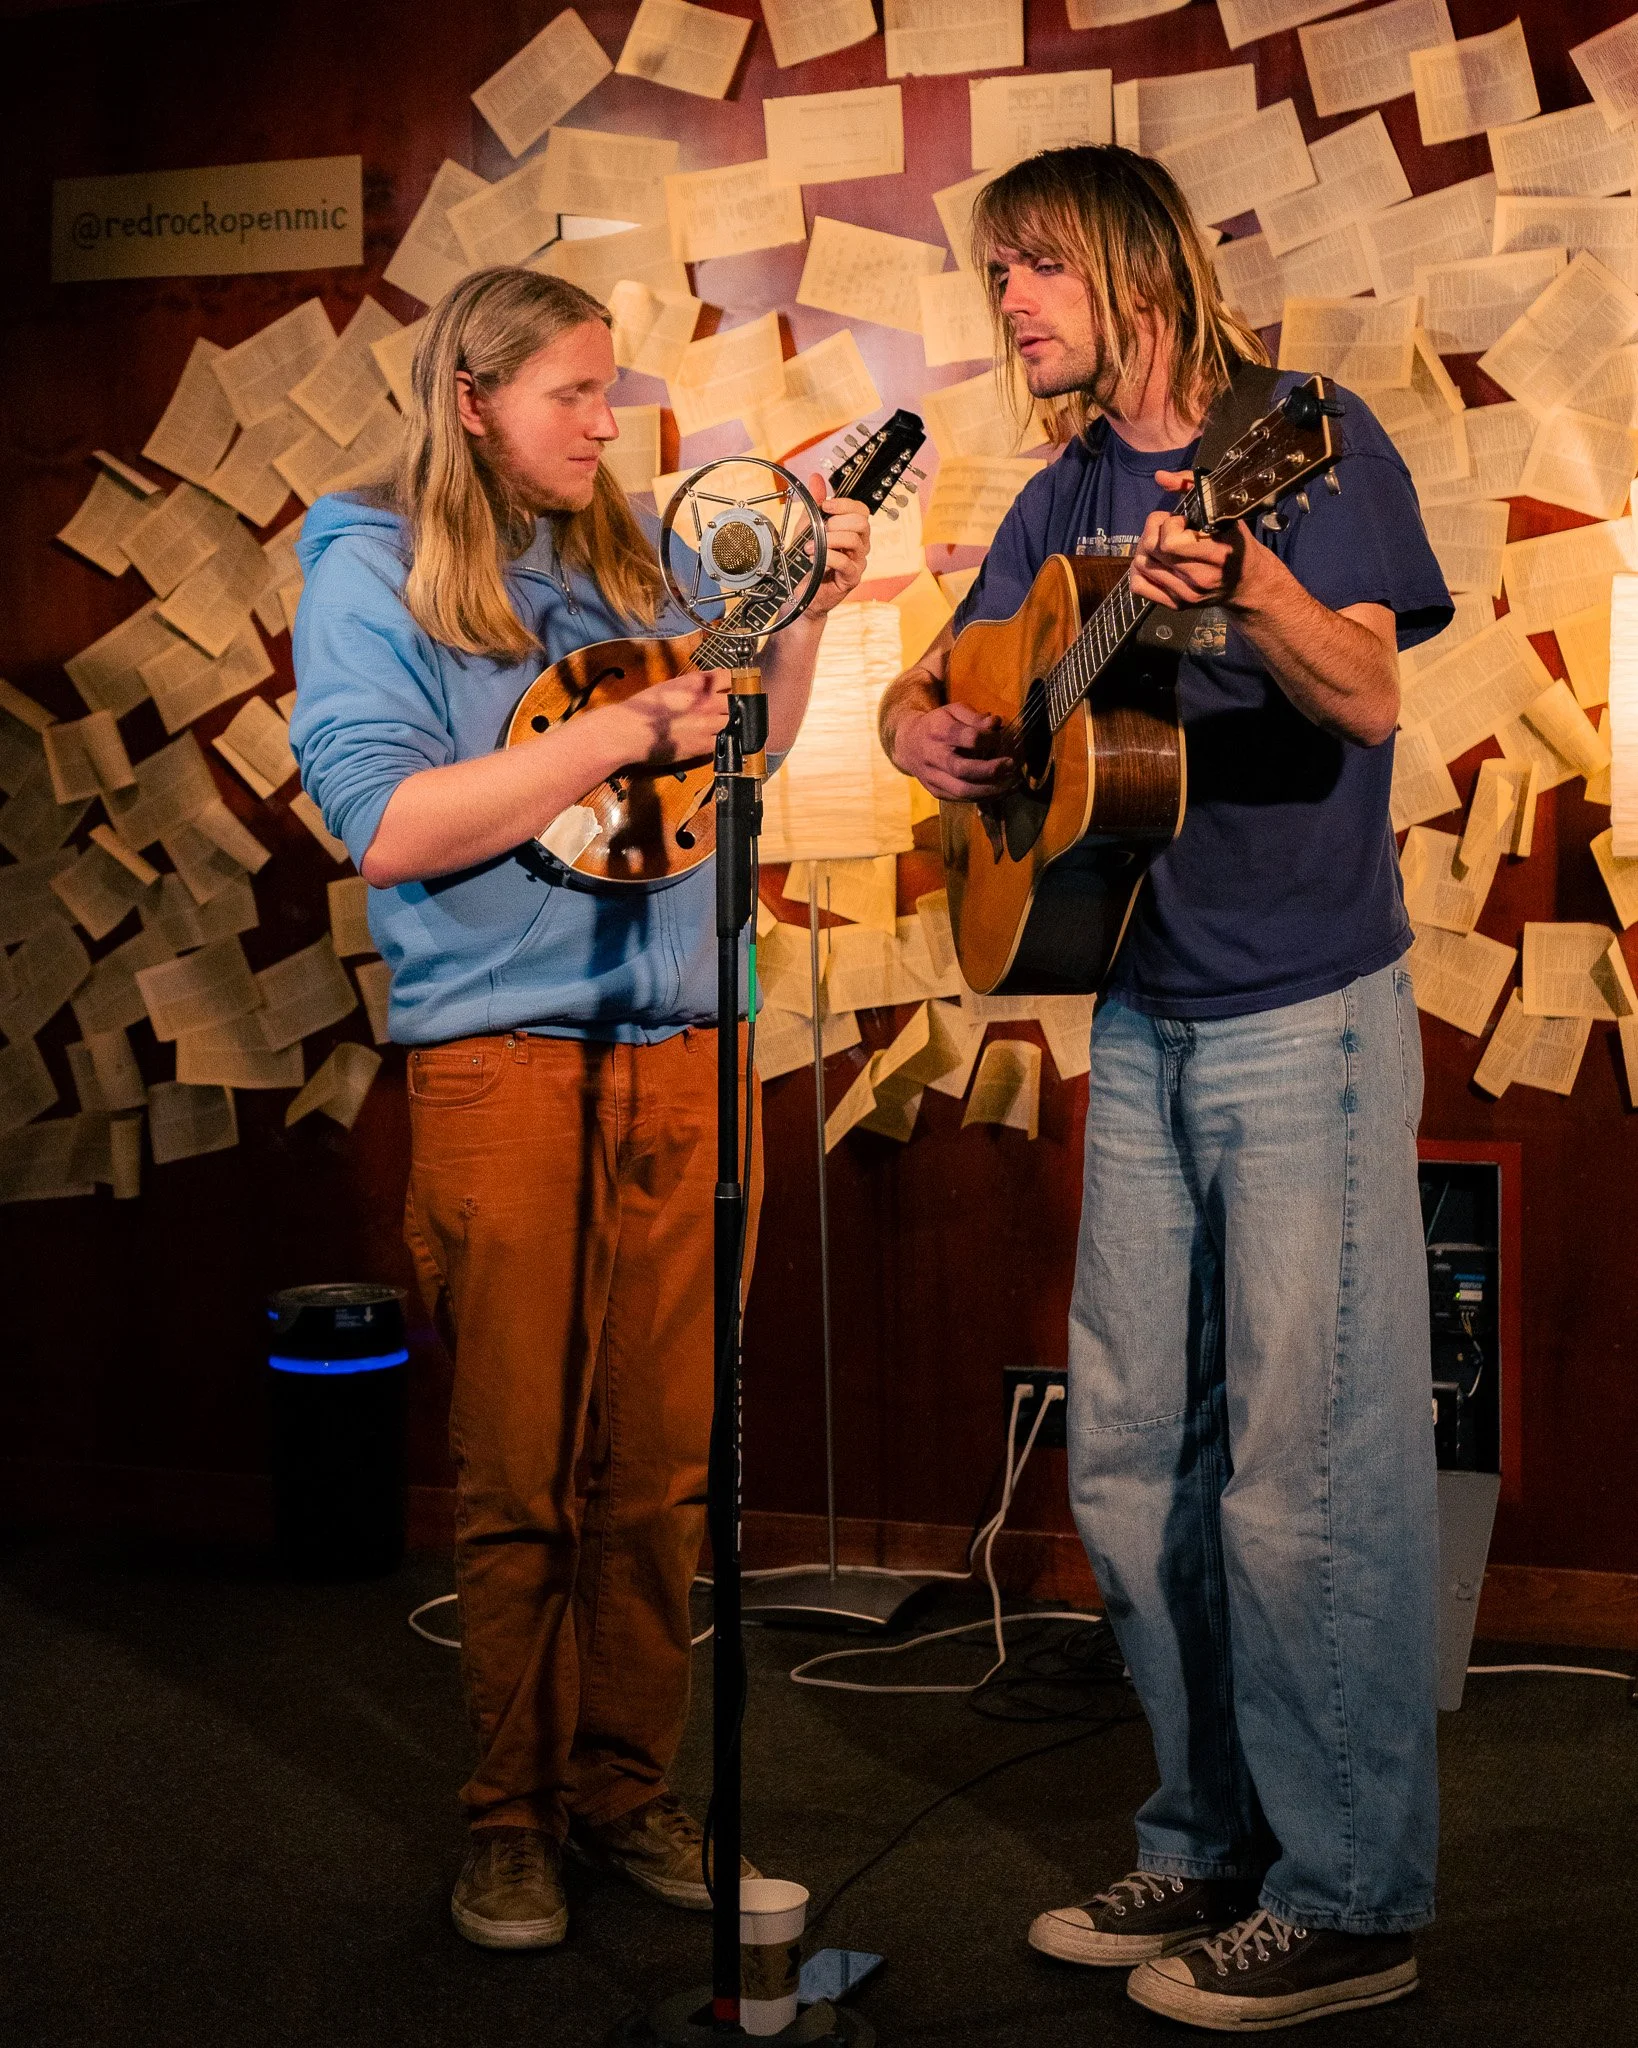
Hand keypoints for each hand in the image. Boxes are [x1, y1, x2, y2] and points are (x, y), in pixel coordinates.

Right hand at [614, 667, 732, 764]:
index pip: (729, 676)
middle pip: (736, 699)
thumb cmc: (643, 707)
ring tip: (719, 726)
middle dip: (733, 703)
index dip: (731, 682)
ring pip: (733, 721)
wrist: (631, 730)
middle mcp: (707, 701)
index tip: (729, 687)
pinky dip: (721, 740)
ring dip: (728, 722)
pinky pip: (724, 741)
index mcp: (697, 683)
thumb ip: (693, 683)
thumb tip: (711, 678)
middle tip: (726, 709)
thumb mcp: (669, 685)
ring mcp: (708, 723)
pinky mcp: (704, 745)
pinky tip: (714, 740)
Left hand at [805, 472, 871, 617]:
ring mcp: (858, 563)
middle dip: (838, 521)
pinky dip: (828, 556)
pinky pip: (845, 562)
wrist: (800, 594)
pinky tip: (813, 557)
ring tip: (811, 546)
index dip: (844, 504)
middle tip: (821, 529)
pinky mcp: (851, 579)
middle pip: (862, 522)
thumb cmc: (806, 562)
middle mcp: (859, 546)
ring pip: (855, 540)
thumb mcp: (806, 528)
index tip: (825, 507)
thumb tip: (816, 477)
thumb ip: (813, 504)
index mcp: (852, 532)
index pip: (861, 510)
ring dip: (830, 539)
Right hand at [892, 700, 1015, 801]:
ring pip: (963, 791)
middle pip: (963, 770)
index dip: (989, 739)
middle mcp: (933, 756)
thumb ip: (975, 717)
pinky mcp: (936, 792)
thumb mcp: (953, 711)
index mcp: (939, 731)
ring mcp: (933, 777)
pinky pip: (962, 799)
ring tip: (1011, 782)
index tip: (998, 737)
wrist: (908, 744)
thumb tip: (996, 723)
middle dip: (991, 770)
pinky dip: (984, 797)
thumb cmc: (938, 725)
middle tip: (1011, 764)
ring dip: (991, 789)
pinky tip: (1000, 790)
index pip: (969, 738)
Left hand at [1128, 467, 1265, 612]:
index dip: (1169, 525)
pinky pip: (1139, 586)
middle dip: (1154, 532)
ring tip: (1162, 543)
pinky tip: (1153, 561)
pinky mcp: (1176, 605)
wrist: (1246, 582)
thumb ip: (1192, 487)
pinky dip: (1139, 570)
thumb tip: (1161, 477)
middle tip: (1167, 529)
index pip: (1170, 542)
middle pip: (1152, 551)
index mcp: (1217, 553)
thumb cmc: (1234, 543)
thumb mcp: (1223, 511)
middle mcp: (1201, 577)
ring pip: (1142, 566)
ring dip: (1146, 548)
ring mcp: (1187, 594)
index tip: (1182, 521)